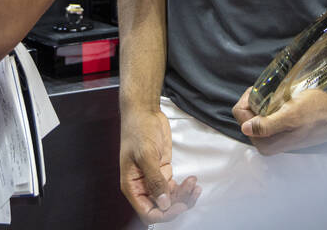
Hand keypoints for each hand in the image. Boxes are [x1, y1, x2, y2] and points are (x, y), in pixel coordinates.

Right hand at [119, 108, 199, 222]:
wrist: (144, 112)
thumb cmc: (138, 130)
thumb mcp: (146, 155)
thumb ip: (155, 180)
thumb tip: (164, 203)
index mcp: (132, 186)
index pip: (148, 212)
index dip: (164, 214)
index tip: (179, 206)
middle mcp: (142, 186)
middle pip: (161, 208)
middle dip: (178, 204)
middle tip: (192, 191)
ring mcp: (154, 179)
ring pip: (170, 199)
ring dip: (184, 196)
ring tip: (194, 183)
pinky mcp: (163, 172)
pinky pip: (175, 188)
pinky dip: (185, 188)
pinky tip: (193, 180)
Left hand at [233, 85, 326, 155]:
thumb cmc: (317, 113)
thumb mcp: (291, 116)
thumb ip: (267, 125)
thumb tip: (245, 128)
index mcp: (265, 144)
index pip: (240, 115)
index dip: (248, 98)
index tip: (260, 89)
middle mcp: (267, 145)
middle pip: (246, 115)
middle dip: (255, 101)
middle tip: (270, 91)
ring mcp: (274, 139)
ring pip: (256, 115)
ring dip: (264, 103)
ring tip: (279, 97)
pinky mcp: (282, 133)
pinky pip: (267, 116)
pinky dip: (271, 106)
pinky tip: (284, 102)